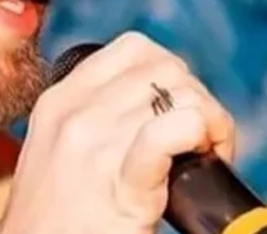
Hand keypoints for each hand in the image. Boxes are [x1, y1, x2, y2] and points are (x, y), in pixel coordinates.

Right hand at [0, 32, 236, 233]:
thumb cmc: (55, 219)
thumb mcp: (59, 149)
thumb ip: (97, 115)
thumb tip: (158, 99)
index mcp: (61, 100)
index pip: (135, 50)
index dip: (173, 73)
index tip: (180, 109)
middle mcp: (75, 115)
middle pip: (166, 70)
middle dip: (198, 100)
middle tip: (202, 141)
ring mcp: (94, 148)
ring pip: (180, 96)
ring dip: (211, 123)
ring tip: (206, 156)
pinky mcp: (122, 187)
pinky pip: (169, 133)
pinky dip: (200, 133)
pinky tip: (205, 158)